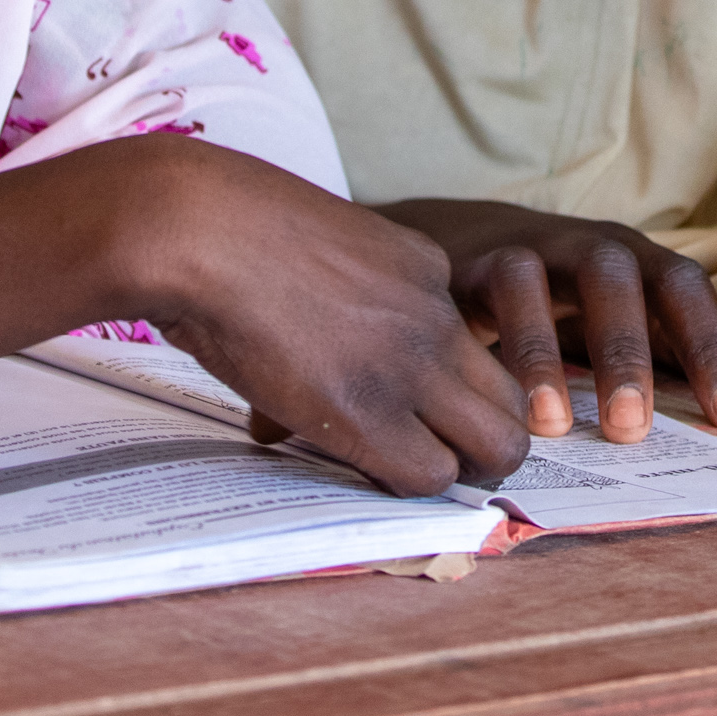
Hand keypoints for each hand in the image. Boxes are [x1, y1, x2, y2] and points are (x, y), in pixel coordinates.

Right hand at [112, 138, 532, 496]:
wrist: (200, 230)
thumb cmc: (228, 228)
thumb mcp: (318, 246)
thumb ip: (343, 296)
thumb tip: (317, 355)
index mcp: (424, 267)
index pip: (485, 343)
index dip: (459, 388)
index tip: (424, 408)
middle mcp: (436, 315)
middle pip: (516, 399)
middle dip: (487, 437)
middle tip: (439, 456)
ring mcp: (412, 363)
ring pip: (497, 444)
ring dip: (463, 470)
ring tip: (411, 474)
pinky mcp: (372, 412)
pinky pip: (429, 474)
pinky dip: (408, 487)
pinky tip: (366, 474)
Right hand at [378, 196, 716, 441]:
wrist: (468, 245)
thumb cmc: (565, 296)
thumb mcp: (629, 317)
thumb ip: (684, 347)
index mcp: (636, 261)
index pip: (685, 290)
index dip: (711, 346)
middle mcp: (586, 246)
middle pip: (618, 279)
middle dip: (627, 352)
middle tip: (631, 428)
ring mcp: (524, 250)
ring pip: (535, 284)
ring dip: (543, 355)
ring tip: (553, 425)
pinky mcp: (469, 265)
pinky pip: (476, 301)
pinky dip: (488, 348)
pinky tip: (496, 400)